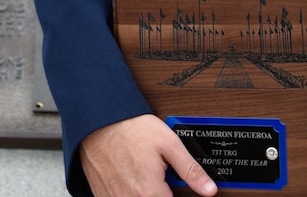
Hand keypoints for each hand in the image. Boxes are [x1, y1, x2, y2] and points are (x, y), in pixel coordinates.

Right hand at [81, 113, 217, 196]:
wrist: (97, 118)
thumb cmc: (130, 127)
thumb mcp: (168, 143)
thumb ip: (190, 170)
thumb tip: (209, 189)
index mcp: (149, 191)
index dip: (176, 194)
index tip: (171, 184)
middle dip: (160, 192)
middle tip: (159, 176)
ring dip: (144, 191)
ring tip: (144, 174)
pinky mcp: (102, 194)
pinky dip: (128, 192)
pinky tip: (130, 178)